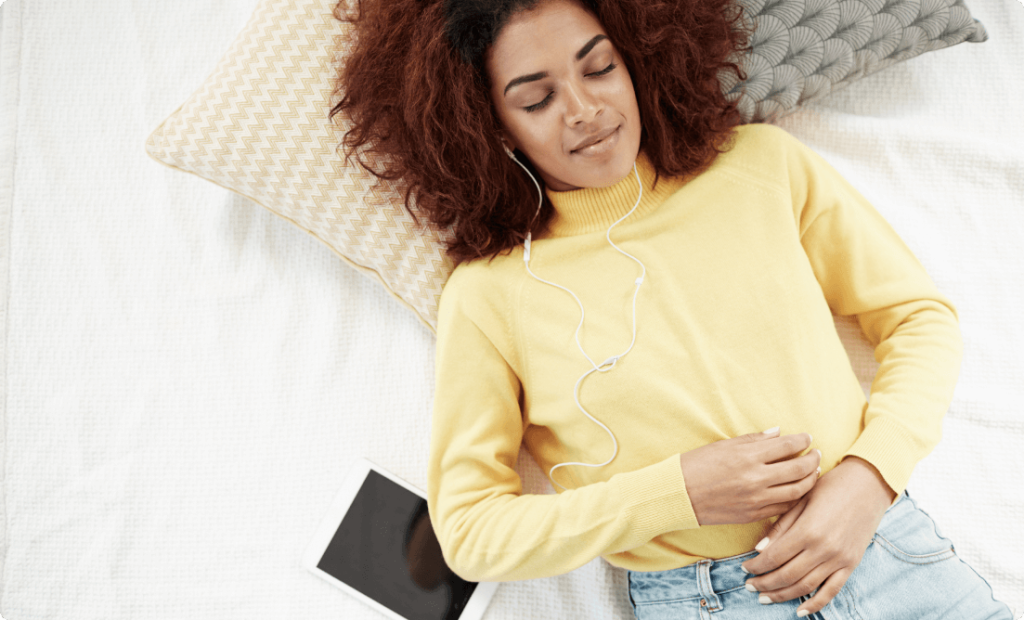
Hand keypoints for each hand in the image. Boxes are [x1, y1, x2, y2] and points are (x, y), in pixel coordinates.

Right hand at [679, 428, 819, 525]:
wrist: (678, 494)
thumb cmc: (697, 465)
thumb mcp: (724, 445)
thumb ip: (754, 440)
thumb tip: (778, 433)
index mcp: (748, 456)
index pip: (787, 446)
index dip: (802, 440)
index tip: (807, 438)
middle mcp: (756, 478)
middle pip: (799, 468)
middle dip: (812, 460)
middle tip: (816, 454)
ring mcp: (756, 499)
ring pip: (797, 490)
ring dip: (809, 480)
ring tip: (812, 472)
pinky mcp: (753, 515)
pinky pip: (784, 507)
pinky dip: (795, 498)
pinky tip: (797, 490)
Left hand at [740, 456, 896, 616]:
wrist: (868, 484)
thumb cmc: (830, 487)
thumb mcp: (800, 500)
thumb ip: (780, 527)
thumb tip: (759, 549)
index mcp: (807, 530)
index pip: (774, 557)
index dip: (756, 566)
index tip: (744, 568)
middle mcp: (824, 549)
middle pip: (787, 575)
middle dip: (764, 584)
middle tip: (750, 586)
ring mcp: (839, 559)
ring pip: (805, 586)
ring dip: (782, 595)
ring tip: (765, 598)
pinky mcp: (851, 564)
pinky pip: (832, 591)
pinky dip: (815, 603)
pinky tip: (800, 611)